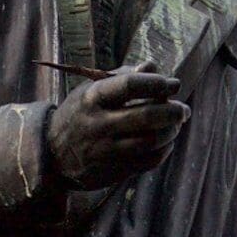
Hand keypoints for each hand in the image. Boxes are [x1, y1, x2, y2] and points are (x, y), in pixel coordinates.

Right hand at [50, 70, 184, 189]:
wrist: (53, 154)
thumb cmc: (80, 113)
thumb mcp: (91, 90)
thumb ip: (122, 76)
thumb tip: (152, 66)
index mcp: (92, 98)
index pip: (130, 85)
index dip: (157, 83)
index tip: (173, 84)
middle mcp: (99, 124)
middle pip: (146, 116)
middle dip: (173, 111)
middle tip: (184, 110)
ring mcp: (106, 150)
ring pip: (151, 141)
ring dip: (171, 131)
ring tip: (176, 124)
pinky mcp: (114, 170)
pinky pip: (149, 161)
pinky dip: (164, 150)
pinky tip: (165, 142)